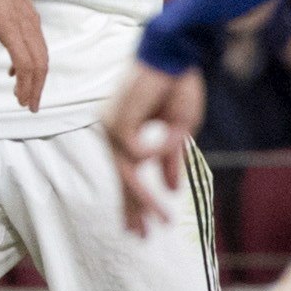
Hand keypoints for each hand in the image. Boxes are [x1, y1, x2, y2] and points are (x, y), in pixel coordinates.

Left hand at [0, 0, 48, 110]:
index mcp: (11, 28)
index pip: (26, 64)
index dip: (26, 86)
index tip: (22, 102)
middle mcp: (27, 26)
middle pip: (40, 64)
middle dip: (37, 88)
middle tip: (30, 106)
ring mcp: (32, 21)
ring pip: (42, 55)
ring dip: (37, 77)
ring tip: (27, 94)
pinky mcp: (31, 17)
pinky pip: (38, 44)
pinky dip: (34, 61)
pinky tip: (17, 70)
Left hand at [103, 62, 205, 234]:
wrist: (175, 54)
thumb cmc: (178, 85)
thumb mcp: (178, 129)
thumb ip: (170, 159)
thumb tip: (172, 190)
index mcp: (124, 132)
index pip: (127, 173)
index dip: (136, 200)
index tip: (143, 226)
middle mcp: (112, 132)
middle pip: (122, 178)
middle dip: (134, 209)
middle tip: (140, 237)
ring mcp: (112, 127)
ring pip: (127, 172)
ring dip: (145, 198)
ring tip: (162, 222)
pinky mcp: (117, 121)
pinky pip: (139, 152)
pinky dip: (158, 155)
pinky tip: (169, 149)